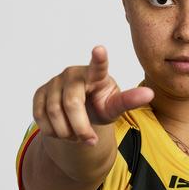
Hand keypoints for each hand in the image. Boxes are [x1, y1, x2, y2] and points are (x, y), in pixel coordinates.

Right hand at [32, 45, 153, 144]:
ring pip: (54, 113)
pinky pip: (40, 117)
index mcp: (95, 75)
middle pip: (71, 104)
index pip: (98, 66)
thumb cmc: (99, 105)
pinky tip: (62, 131)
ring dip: (67, 133)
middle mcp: (72, 74)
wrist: (78, 114)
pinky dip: (53, 132)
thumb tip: (150, 93)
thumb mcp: (114, 106)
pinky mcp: (39, 92)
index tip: (100, 49)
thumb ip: (129, 101)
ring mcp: (54, 82)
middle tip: (89, 140)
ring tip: (76, 135)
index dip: (99, 59)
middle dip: (80, 128)